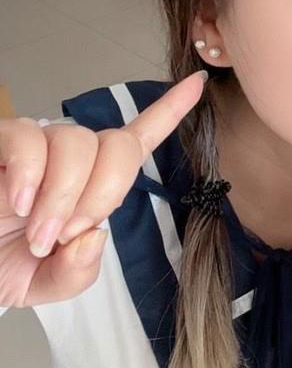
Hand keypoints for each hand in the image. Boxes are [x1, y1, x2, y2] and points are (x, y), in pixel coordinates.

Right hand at [0, 71, 205, 307]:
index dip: (169, 111)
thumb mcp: (47, 284)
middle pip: (118, 145)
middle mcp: (70, 158)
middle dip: (102, 194)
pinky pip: (29, 139)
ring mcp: (37, 147)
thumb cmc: (3, 265)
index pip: (138, 140)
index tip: (197, 83)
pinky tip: (17, 203)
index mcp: (92, 185)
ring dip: (62, 196)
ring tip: (37, 232)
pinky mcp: (2, 141)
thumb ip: (76, 272)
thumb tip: (93, 237)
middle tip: (68, 234)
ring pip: (77, 143)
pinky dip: (30, 175)